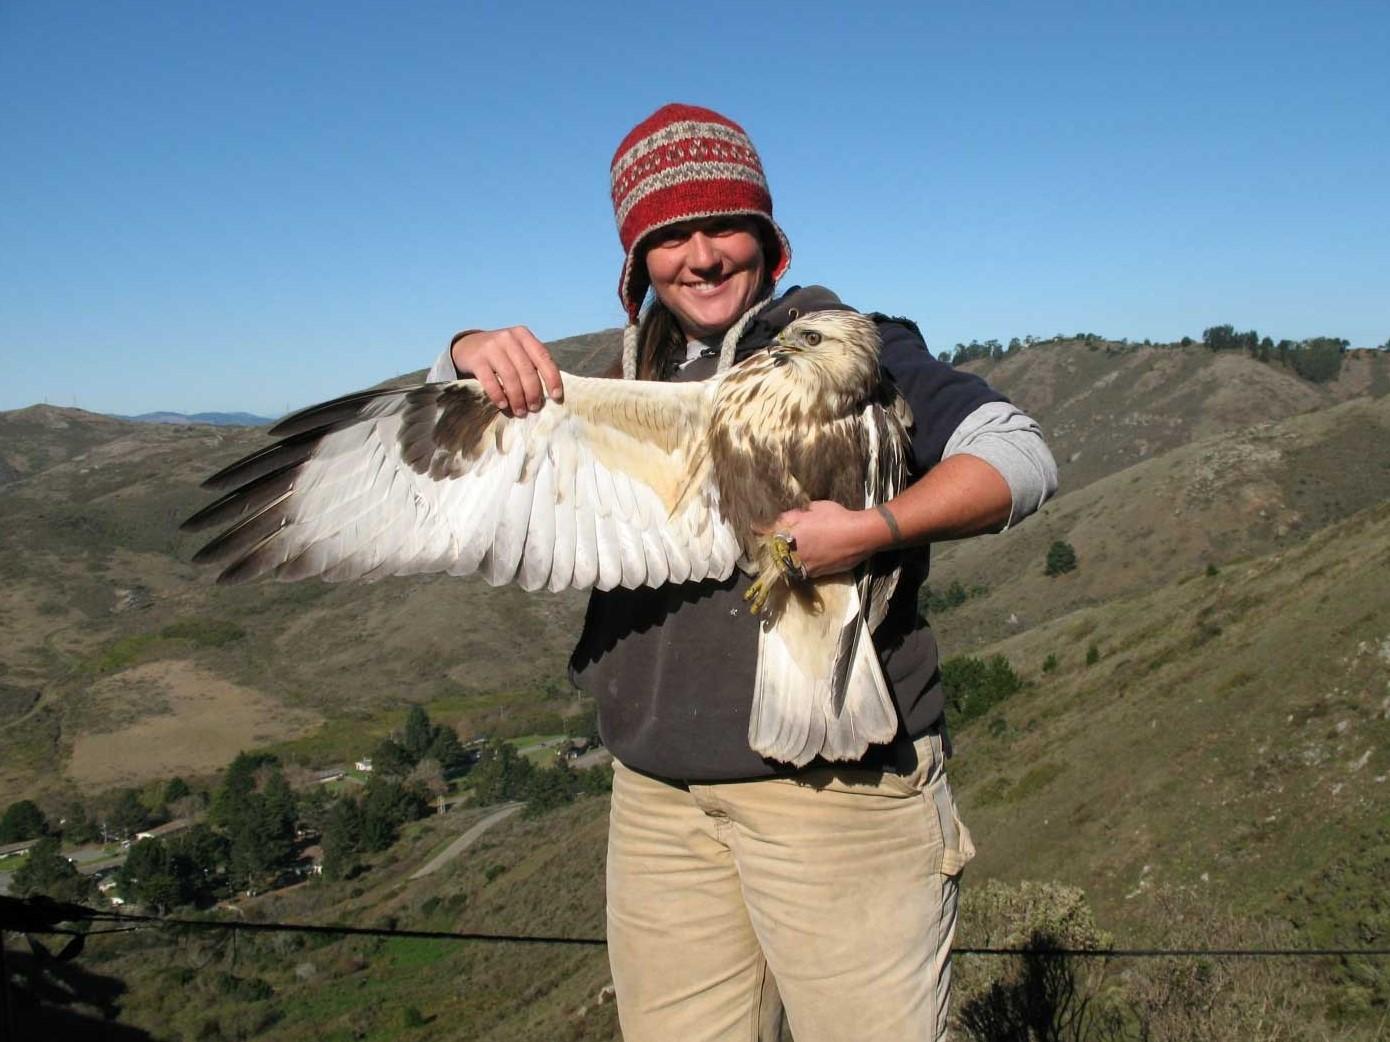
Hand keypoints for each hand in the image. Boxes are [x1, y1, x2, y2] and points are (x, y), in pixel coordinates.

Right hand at [450, 326, 563, 416]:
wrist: (468, 346)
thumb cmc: (501, 354)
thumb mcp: (518, 351)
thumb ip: (532, 364)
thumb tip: (551, 393)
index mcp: (524, 336)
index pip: (543, 357)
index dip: (552, 378)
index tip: (556, 397)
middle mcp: (509, 338)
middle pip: (526, 370)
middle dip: (533, 392)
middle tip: (534, 408)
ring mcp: (491, 347)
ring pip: (510, 376)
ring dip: (517, 398)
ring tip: (520, 411)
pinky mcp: (477, 359)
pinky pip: (490, 381)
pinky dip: (498, 395)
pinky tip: (503, 405)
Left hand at [764, 500, 887, 578]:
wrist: (860, 536)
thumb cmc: (836, 517)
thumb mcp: (812, 508)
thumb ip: (792, 515)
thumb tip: (779, 520)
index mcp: (789, 534)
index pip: (765, 533)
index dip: (758, 530)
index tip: (752, 529)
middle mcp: (792, 552)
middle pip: (774, 553)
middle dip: (770, 550)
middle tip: (766, 547)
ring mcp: (803, 565)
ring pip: (786, 565)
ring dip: (784, 561)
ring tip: (785, 556)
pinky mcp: (815, 574)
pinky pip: (801, 571)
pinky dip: (799, 566)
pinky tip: (803, 561)